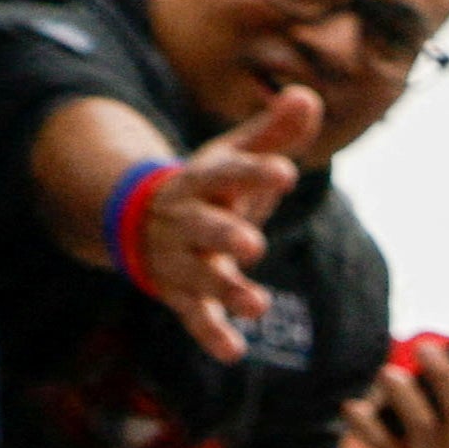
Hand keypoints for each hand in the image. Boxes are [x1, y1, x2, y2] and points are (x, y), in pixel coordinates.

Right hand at [124, 89, 318, 361]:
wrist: (140, 220)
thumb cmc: (208, 187)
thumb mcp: (234, 157)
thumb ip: (272, 133)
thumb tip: (308, 95)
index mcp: (205, 182)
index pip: (229, 173)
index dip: (255, 172)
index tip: (286, 172)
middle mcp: (189, 220)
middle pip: (204, 227)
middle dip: (224, 234)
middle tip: (251, 244)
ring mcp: (182, 259)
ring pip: (200, 275)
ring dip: (226, 289)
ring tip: (258, 304)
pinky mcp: (181, 294)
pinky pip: (194, 316)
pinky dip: (211, 334)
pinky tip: (234, 352)